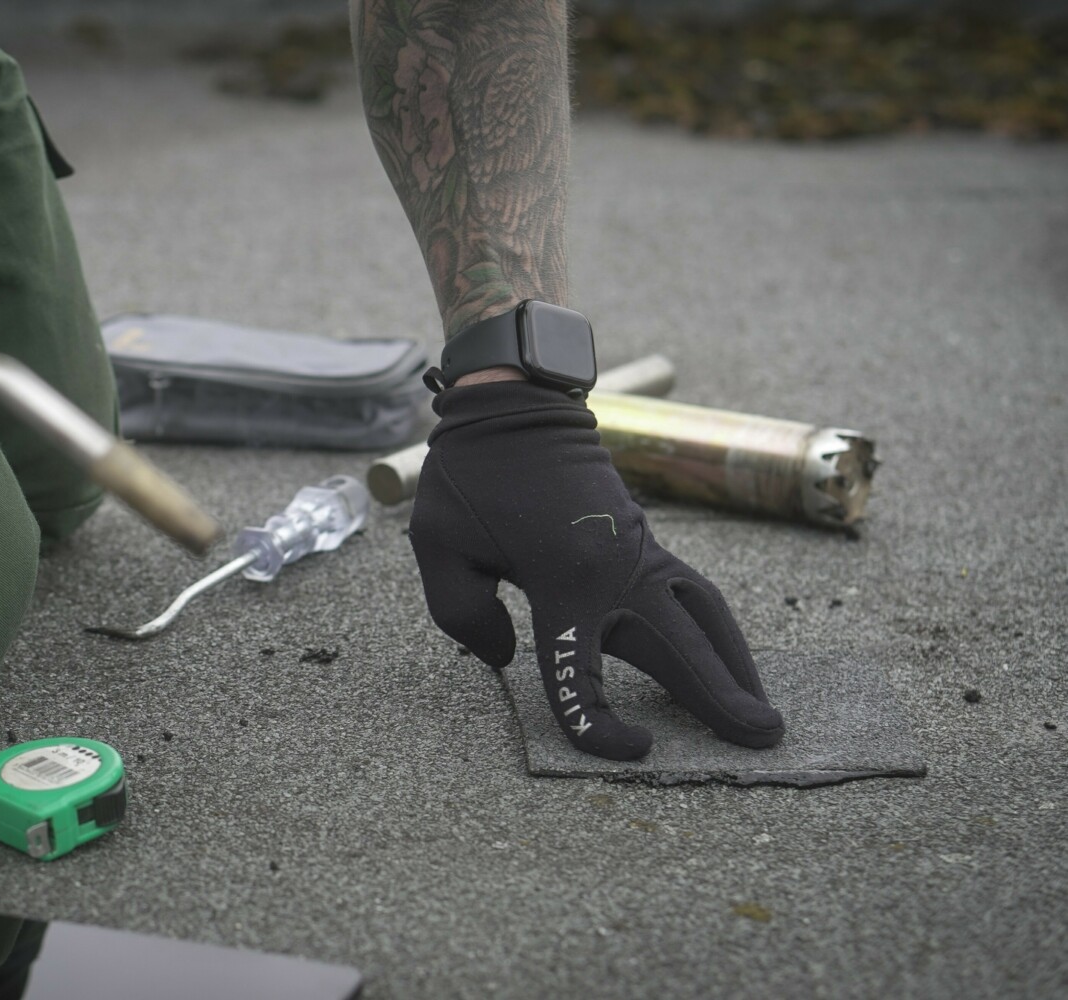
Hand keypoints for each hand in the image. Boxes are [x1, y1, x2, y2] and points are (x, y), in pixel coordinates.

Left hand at [409, 381, 783, 759]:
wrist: (515, 400)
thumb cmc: (471, 474)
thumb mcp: (439, 544)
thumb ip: (463, 615)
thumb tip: (508, 660)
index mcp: (562, 580)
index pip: (582, 674)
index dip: (600, 725)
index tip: (631, 750)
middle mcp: (614, 569)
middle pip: (679, 647)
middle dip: (722, 698)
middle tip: (764, 740)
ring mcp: (638, 549)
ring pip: (704, 615)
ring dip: (735, 662)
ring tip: (759, 707)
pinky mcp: (645, 536)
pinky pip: (693, 590)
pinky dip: (716, 628)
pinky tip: (724, 654)